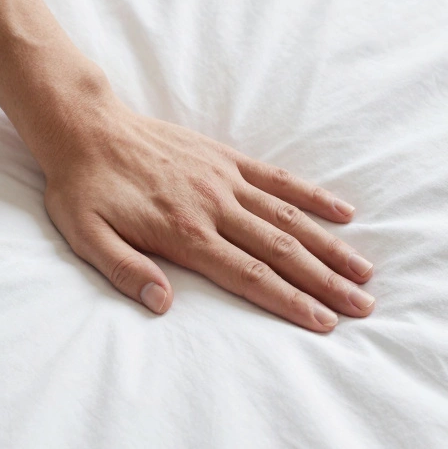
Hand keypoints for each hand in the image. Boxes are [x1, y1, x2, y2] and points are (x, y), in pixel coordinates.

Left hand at [38, 95, 374, 330]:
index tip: (324, 322)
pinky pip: (279, 180)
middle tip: (362, 306)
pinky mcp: (227, 160)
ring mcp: (226, 180)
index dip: (290, 301)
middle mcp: (215, 207)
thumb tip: (162, 305)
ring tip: (364, 271)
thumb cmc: (83, 188)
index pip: (249, 275)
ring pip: (290, 218)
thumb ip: (125, 271)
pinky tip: (345, 214)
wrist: (85, 125)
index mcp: (184, 233)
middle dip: (326, 282)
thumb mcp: (86, 235)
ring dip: (330, 247)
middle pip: (282, 250)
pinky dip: (314, 197)